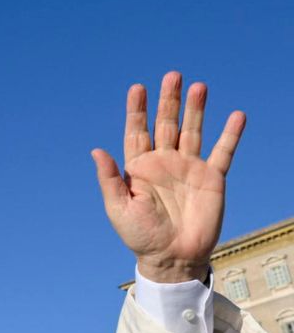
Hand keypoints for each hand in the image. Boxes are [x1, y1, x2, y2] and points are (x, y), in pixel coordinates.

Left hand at [91, 71, 245, 282]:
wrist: (172, 257)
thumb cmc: (140, 235)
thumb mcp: (118, 207)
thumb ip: (110, 178)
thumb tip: (96, 150)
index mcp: (139, 168)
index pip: (137, 132)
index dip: (137, 110)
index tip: (137, 88)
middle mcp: (164, 162)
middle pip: (166, 124)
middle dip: (168, 101)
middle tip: (172, 75)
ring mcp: (188, 168)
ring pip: (192, 131)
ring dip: (196, 109)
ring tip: (199, 86)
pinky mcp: (212, 178)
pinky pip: (223, 152)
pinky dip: (230, 134)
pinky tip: (236, 115)